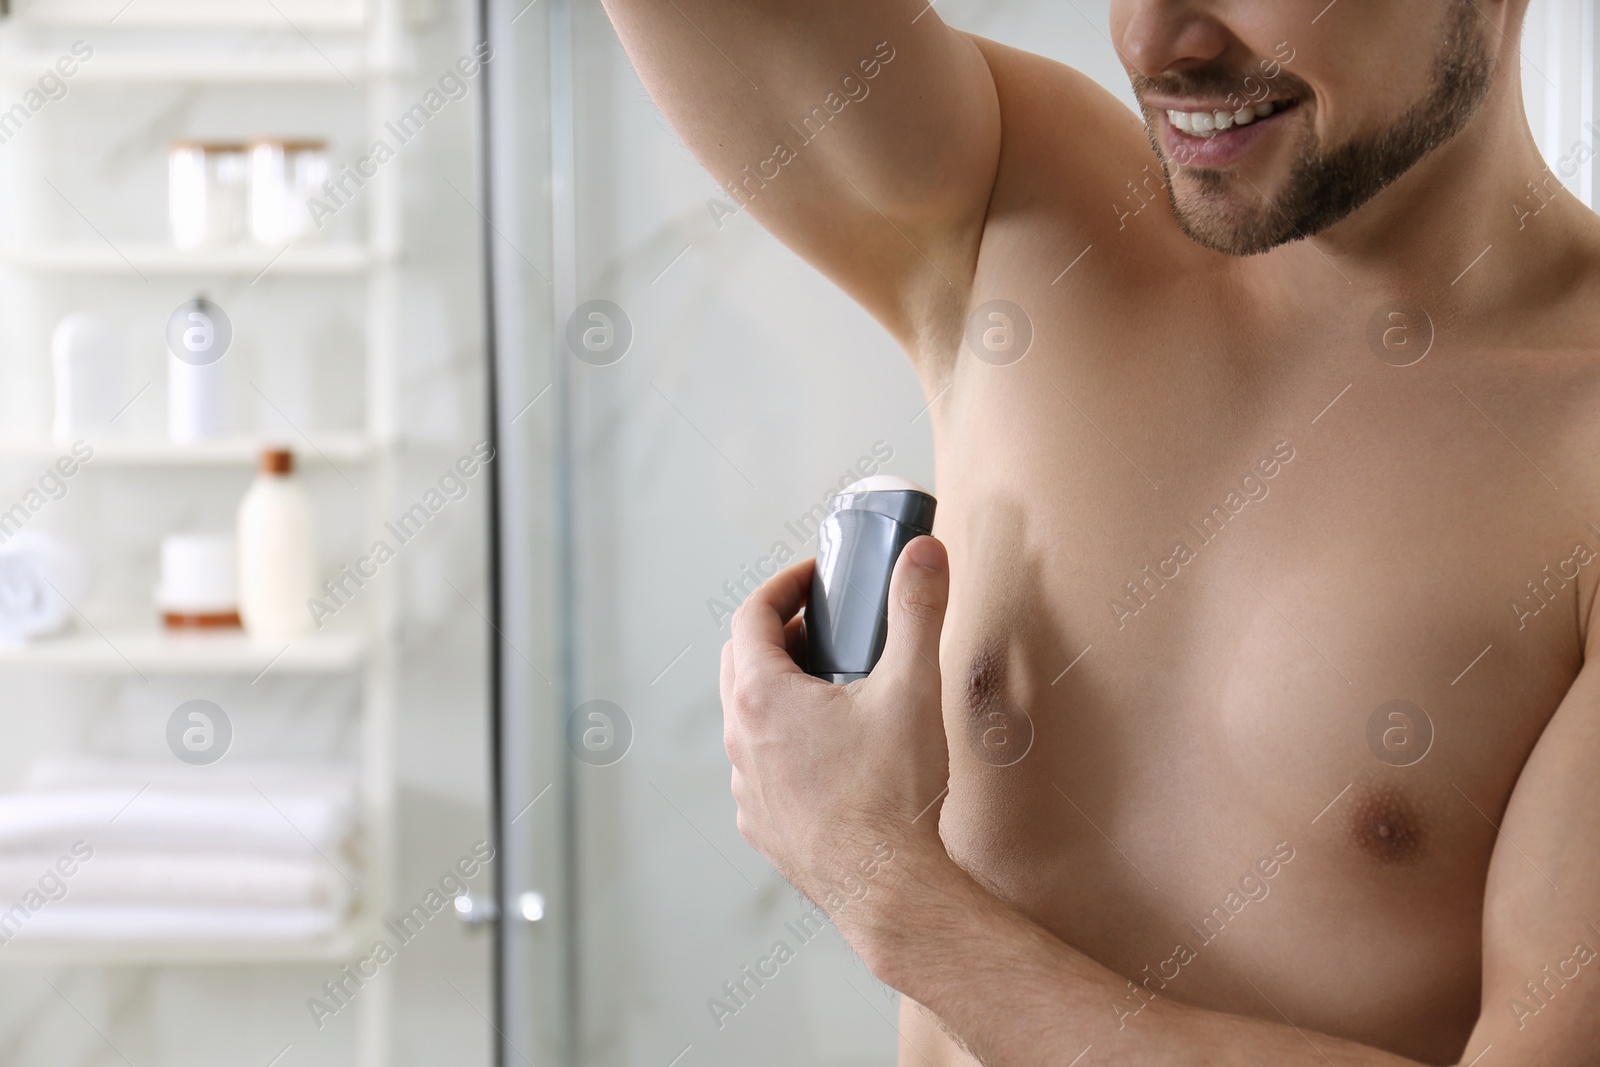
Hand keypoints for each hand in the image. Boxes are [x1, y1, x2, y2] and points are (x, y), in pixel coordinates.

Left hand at [720, 535, 956, 952]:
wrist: (887, 890)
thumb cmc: (892, 792)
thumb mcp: (912, 686)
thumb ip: (917, 611)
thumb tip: (924, 552)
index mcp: (761, 697)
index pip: (751, 614)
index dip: (784, 585)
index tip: (817, 578)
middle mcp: (738, 740)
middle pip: (741, 663)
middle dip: (778, 633)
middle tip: (825, 626)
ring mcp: (744, 787)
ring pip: (746, 718)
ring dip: (779, 691)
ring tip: (832, 689)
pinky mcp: (761, 825)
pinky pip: (759, 767)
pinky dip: (784, 744)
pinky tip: (830, 754)